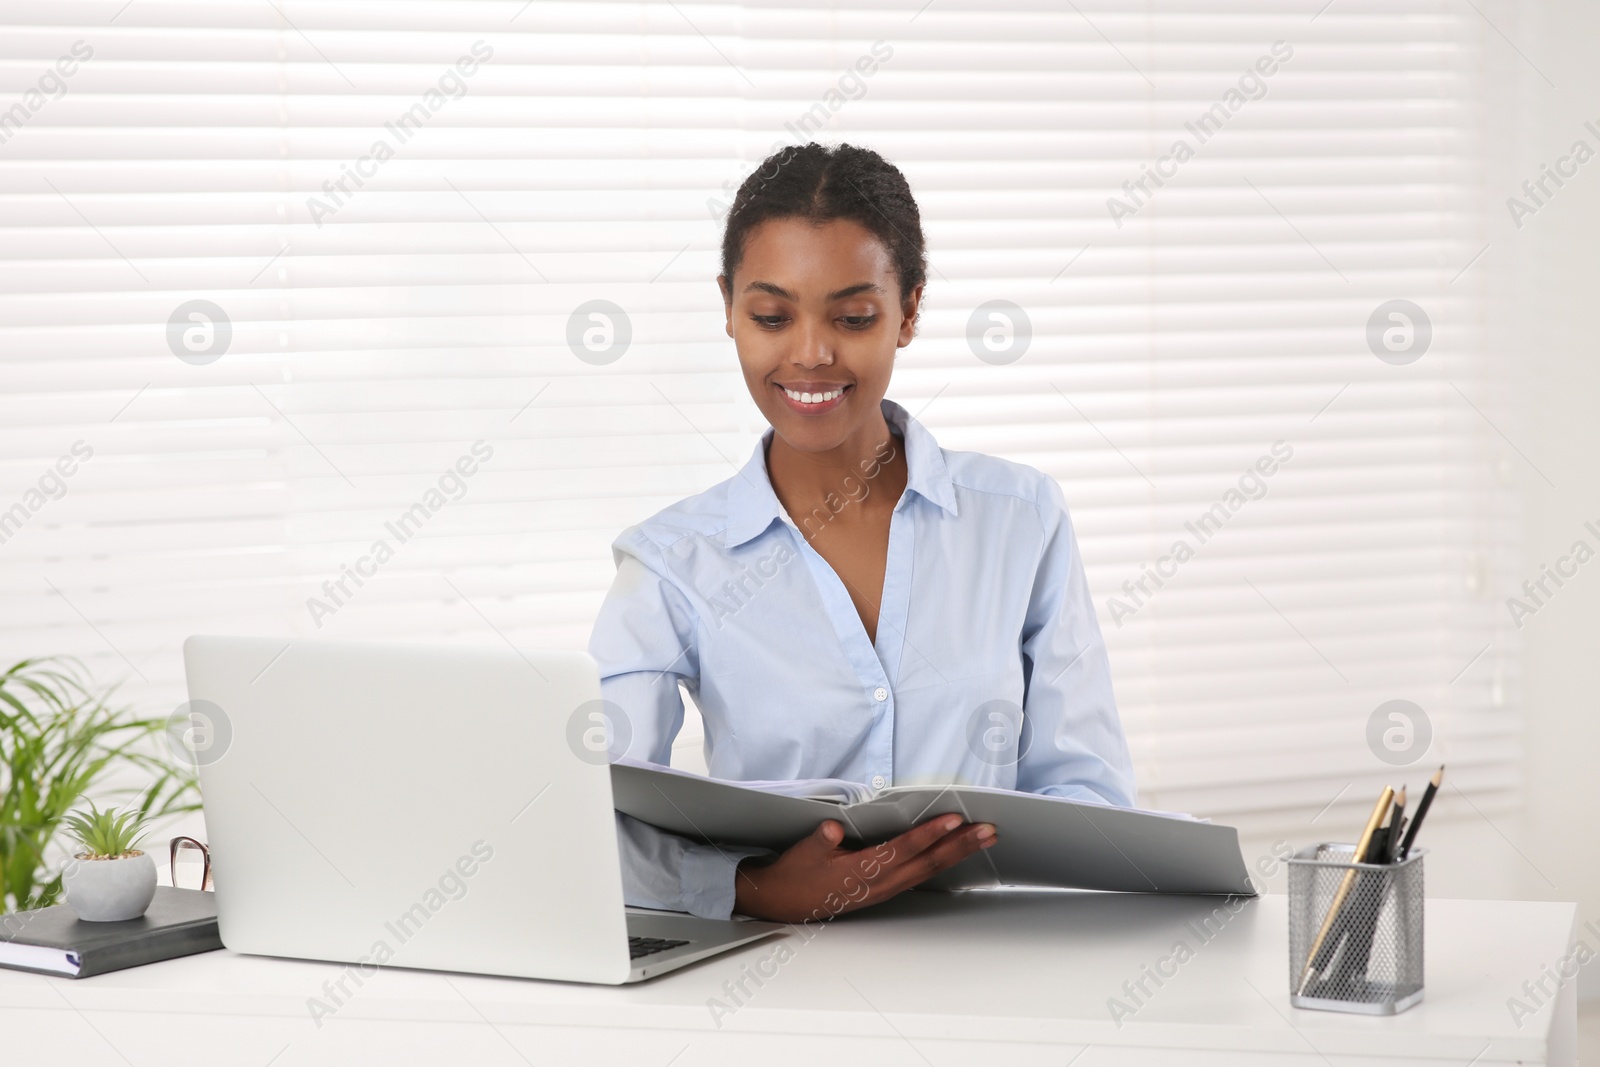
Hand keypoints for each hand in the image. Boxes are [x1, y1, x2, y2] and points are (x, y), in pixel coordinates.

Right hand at [732, 813, 995, 922]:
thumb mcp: (802, 853)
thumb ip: (820, 841)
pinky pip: (921, 875)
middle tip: (988, 831)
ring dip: (958, 854)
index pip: (903, 849)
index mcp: (861, 872)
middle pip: (928, 862)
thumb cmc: (794, 873)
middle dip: (960, 846)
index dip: (929, 834)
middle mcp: (880, 883)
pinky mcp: (885, 889)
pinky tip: (956, 853)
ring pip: (929, 871)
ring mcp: (885, 889)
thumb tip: (833, 829)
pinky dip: (943, 862)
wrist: (782, 902)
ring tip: (983, 839)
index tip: (953, 820)